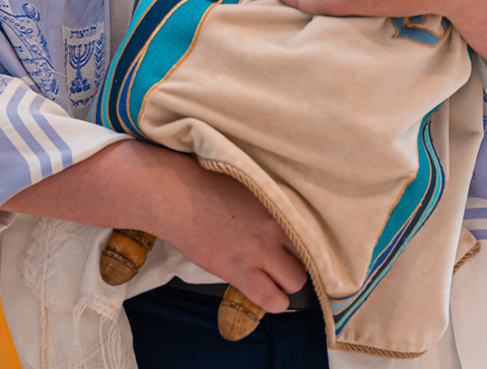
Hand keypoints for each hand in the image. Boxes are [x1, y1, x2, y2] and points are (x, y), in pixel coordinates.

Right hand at [147, 154, 307, 312]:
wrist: (174, 196)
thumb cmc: (204, 185)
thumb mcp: (248, 186)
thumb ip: (269, 205)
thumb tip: (282, 219)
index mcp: (277, 205)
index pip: (312, 234)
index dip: (303, 245)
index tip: (294, 249)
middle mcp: (274, 229)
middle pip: (307, 259)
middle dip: (295, 264)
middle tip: (279, 264)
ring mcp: (258, 252)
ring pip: (294, 283)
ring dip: (285, 285)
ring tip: (271, 279)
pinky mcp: (238, 271)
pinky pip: (270, 300)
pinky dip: (271, 301)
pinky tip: (262, 292)